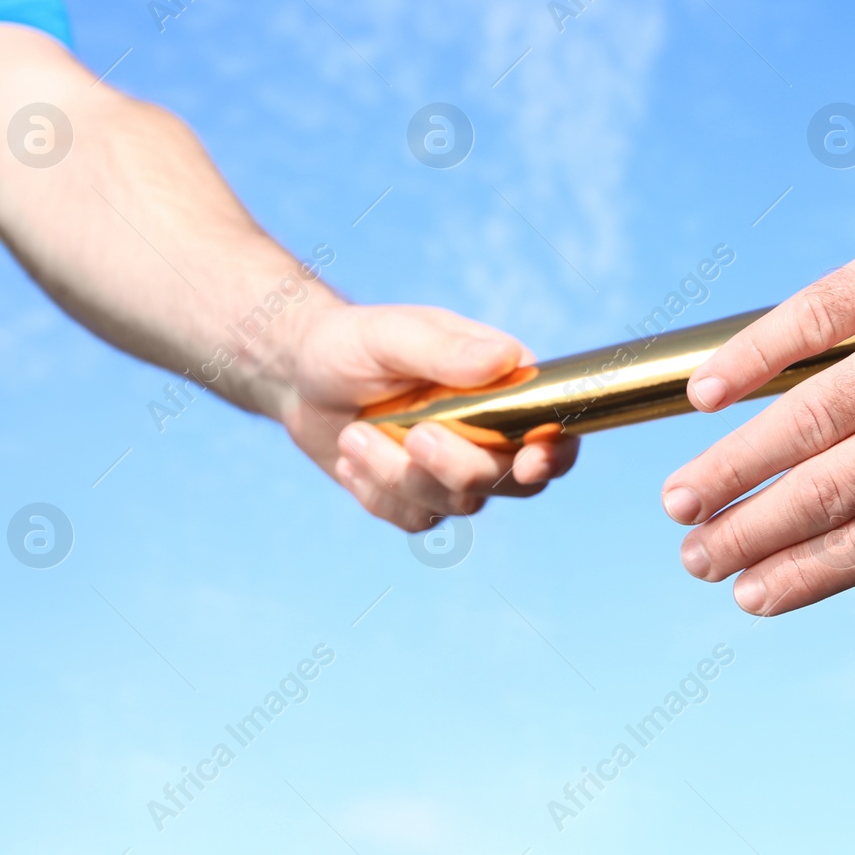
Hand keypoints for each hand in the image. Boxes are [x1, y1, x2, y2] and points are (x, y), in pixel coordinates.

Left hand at [278, 303, 578, 530]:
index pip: (554, 429)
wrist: (300, 376)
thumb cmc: (351, 343)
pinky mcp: (420, 496)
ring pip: (459, 504)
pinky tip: (351, 457)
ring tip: (354, 434)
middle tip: (413, 434)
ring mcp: (456, 469)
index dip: (554, 453)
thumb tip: (506, 359)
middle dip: (458, 466)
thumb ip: (446, 351)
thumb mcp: (391, 335)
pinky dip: (378, 494)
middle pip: (509, 480)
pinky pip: (417, 519)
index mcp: (503, 385)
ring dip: (401, 475)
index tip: (529, 461)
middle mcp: (491, 432)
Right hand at [661, 110, 854, 622]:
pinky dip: (754, 355)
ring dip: (732, 467)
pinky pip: (814, 315)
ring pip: (806, 415)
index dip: (811, 575)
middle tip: (693, 561)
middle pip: (830, 491)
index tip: (753, 599)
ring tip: (677, 503)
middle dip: (751, 534)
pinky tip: (704, 392)